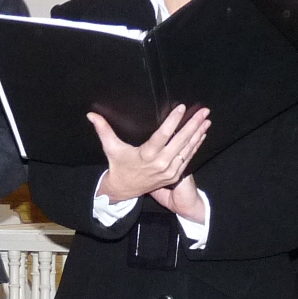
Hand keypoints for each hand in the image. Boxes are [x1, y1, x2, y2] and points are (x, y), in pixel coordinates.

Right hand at [93, 105, 210, 204]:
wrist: (124, 190)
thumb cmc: (118, 166)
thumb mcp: (111, 147)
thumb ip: (103, 130)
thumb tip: (91, 115)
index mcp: (145, 155)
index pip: (163, 135)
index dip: (173, 121)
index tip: (182, 108)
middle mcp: (159, 163)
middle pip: (180, 141)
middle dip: (193, 125)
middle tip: (203, 112)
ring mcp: (168, 171)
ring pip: (187, 150)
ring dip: (198, 134)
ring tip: (206, 120)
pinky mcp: (174, 175)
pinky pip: (188, 158)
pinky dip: (196, 146)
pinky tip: (202, 134)